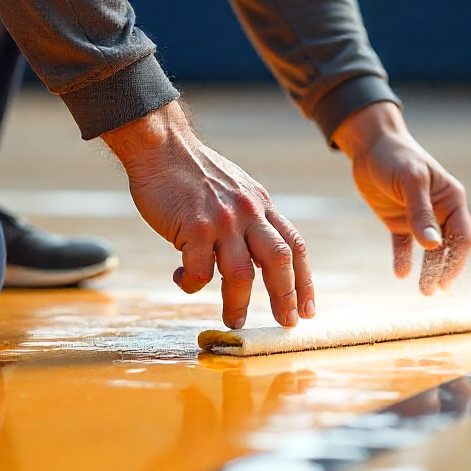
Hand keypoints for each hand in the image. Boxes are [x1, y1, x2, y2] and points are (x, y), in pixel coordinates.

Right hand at [102, 101, 314, 329]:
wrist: (162, 147)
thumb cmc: (193, 172)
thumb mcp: (236, 189)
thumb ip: (250, 218)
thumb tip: (259, 256)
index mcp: (260, 205)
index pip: (294, 246)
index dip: (304, 280)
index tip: (308, 308)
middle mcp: (248, 213)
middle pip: (279, 261)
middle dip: (286, 296)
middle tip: (286, 323)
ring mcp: (222, 221)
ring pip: (241, 275)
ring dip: (238, 303)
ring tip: (234, 321)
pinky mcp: (193, 228)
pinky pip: (198, 272)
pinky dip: (191, 284)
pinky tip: (182, 280)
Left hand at [332, 101, 470, 294]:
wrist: (370, 146)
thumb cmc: (396, 157)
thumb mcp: (411, 182)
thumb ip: (421, 214)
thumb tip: (433, 246)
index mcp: (451, 200)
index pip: (462, 236)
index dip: (456, 260)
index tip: (445, 281)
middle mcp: (439, 210)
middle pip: (447, 248)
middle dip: (442, 270)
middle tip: (432, 292)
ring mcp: (418, 217)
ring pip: (428, 250)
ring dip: (426, 270)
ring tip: (422, 291)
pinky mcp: (398, 221)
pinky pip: (404, 245)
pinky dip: (403, 259)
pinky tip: (400, 274)